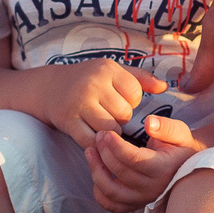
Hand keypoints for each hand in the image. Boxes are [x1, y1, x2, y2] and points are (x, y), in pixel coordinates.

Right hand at [35, 61, 168, 149]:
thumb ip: (140, 79)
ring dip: (111, 132)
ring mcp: (79, 103)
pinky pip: (91, 140)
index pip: (135, 93)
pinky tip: (93, 134)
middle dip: (121, 118)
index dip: (131, 102)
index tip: (119, 100)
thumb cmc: (87, 79)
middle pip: (124, 113)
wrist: (48, 87)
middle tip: (110, 114)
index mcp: (107, 69)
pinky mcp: (67, 120)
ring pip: (110, 129)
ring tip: (103, 124)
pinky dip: (96, 143)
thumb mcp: (111, 71)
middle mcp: (93, 84)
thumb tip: (164, 88)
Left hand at [85, 116, 203, 212]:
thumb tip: (148, 123)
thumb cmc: (180, 146)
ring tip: (91, 151)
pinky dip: (99, 191)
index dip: (116, 146)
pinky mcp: (134, 205)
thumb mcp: (179, 132)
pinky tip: (98, 171)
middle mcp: (153, 189)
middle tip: (98, 136)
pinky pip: (111, 204)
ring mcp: (142, 200)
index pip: (134, 160)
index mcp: (164, 169)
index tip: (106, 132)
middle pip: (120, 173)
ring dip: (96, 171)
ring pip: (111, 192)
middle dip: (104, 152)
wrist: (184, 166)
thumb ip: (165, 126)